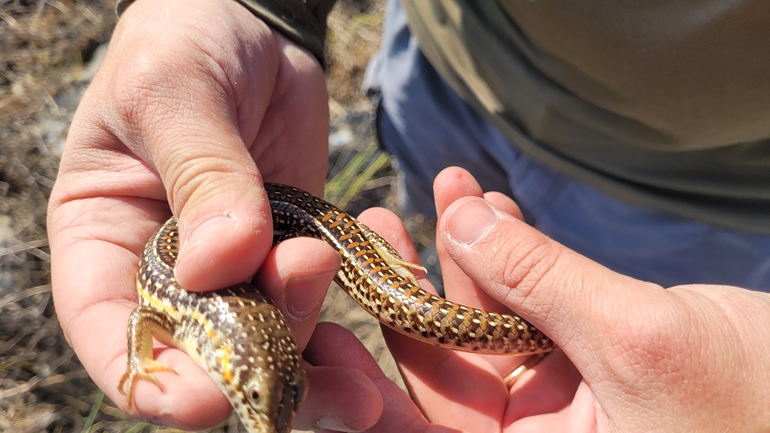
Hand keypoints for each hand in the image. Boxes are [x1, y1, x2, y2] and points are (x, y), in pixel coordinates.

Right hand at [47, 0, 337, 427]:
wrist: (253, 24)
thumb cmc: (186, 40)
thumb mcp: (176, 93)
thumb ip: (201, 176)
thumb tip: (222, 265)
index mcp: (102, 242)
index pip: (114, 338)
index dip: (155, 381)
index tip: (211, 393)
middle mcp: (163, 272)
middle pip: (199, 357)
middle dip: (253, 366)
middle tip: (312, 343)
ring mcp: (232, 269)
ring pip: (264, 345)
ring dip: (306, 351)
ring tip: (341, 315)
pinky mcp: (287, 256)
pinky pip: (311, 309)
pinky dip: (339, 327)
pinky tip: (373, 326)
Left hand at [300, 167, 769, 431]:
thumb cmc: (760, 406)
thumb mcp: (641, 341)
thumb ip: (544, 279)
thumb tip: (461, 218)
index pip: (419, 420)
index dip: (369, 363)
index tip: (339, 295)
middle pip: (446, 364)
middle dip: (418, 286)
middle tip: (385, 225)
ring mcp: (561, 402)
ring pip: (489, 326)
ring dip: (471, 256)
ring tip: (448, 191)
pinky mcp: (590, 363)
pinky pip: (534, 310)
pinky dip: (519, 260)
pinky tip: (492, 210)